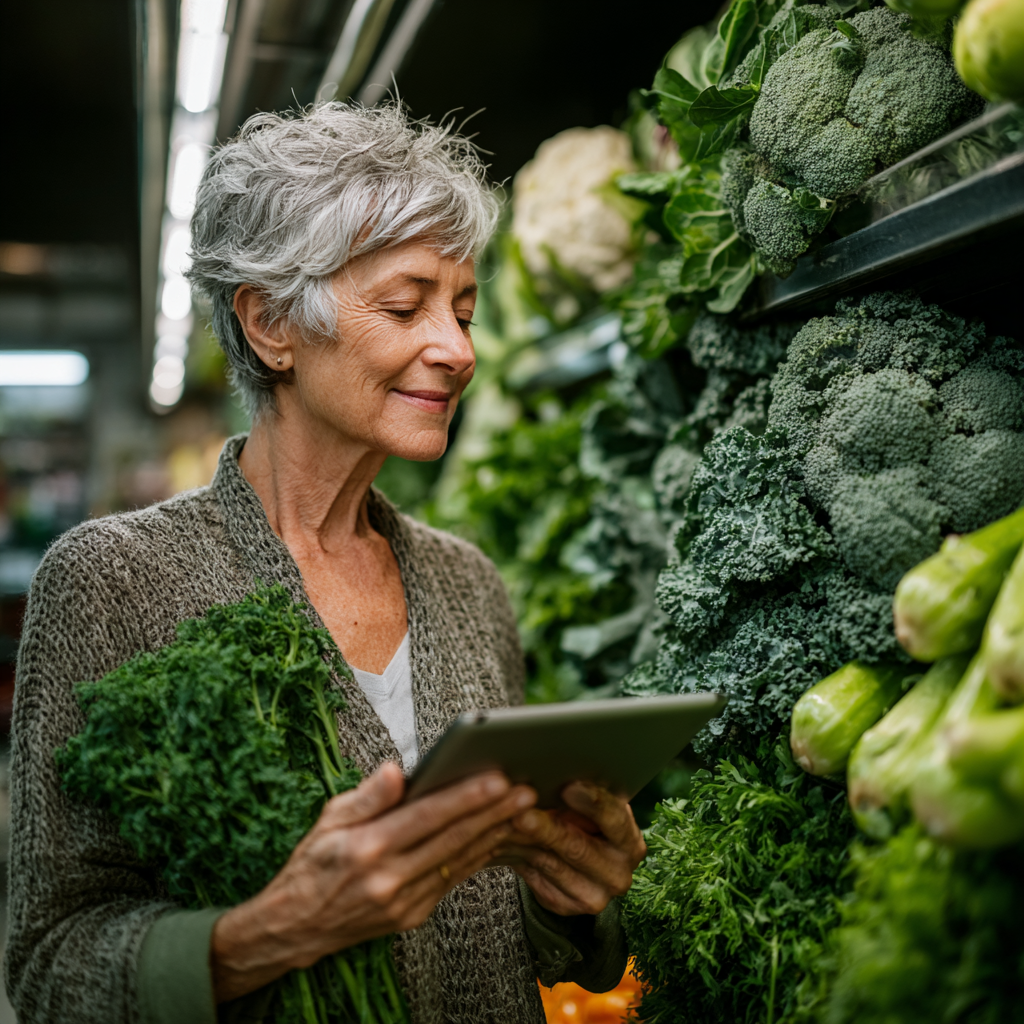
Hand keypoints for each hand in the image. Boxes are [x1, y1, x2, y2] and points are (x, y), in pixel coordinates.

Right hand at [211, 763, 535, 1002]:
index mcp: (367, 848)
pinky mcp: (412, 916)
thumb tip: (395, 771)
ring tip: (522, 810)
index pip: (427, 817)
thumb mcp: (328, 819)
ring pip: (459, 861)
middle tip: (526, 791)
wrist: (295, 927)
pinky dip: (476, 856)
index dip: (465, 797)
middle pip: (453, 839)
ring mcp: (403, 902)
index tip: (497, 779)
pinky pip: (452, 880)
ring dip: (494, 834)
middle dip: (494, 813)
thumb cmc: (313, 863)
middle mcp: (389, 879)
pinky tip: (496, 836)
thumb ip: (368, 796)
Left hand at [492, 782, 646, 916]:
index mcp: (630, 843)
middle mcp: (618, 875)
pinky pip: (535, 878)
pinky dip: (516, 856)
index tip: (568, 786)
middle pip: (578, 847)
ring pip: (551, 864)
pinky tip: (501, 839)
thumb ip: (581, 793)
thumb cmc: (582, 818)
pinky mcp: (564, 906)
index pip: (614, 819)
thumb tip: (557, 770)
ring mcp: (592, 896)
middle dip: (547, 828)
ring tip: (503, 821)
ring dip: (523, 842)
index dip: (592, 802)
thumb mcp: (589, 805)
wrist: (572, 858)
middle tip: (523, 812)